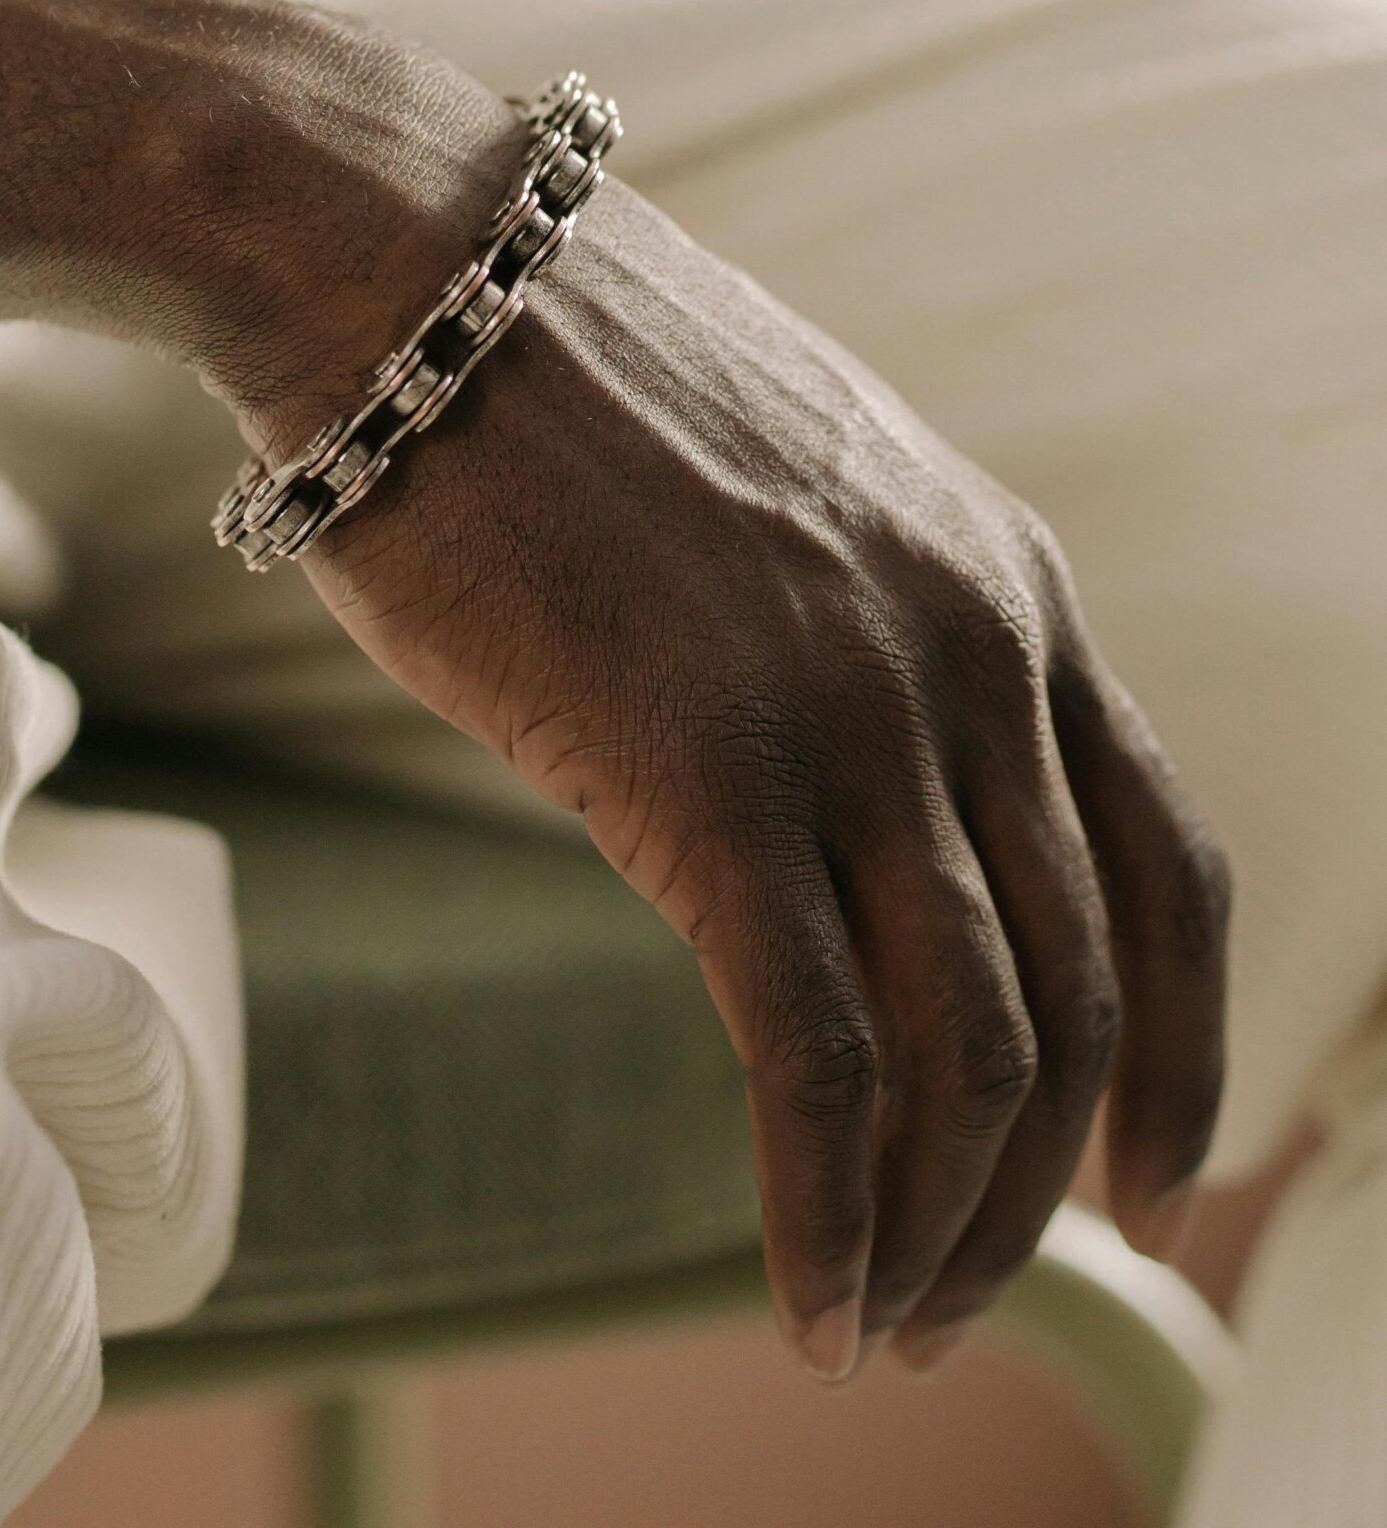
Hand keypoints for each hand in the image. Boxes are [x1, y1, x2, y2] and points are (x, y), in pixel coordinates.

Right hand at [233, 168, 1227, 1379]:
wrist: (405, 269)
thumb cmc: (556, 384)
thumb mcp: (786, 501)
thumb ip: (859, 641)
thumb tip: (842, 802)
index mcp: (1005, 578)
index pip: (1169, 860)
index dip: (1186, 1049)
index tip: (1149, 1179)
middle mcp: (972, 647)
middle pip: (1091, 987)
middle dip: (1053, 1181)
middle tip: (977, 1296)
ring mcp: (851, 709)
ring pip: (975, 1046)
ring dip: (947, 1226)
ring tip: (881, 1323)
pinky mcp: (709, 774)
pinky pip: (819, 1059)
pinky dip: (831, 1213)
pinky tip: (806, 1305)